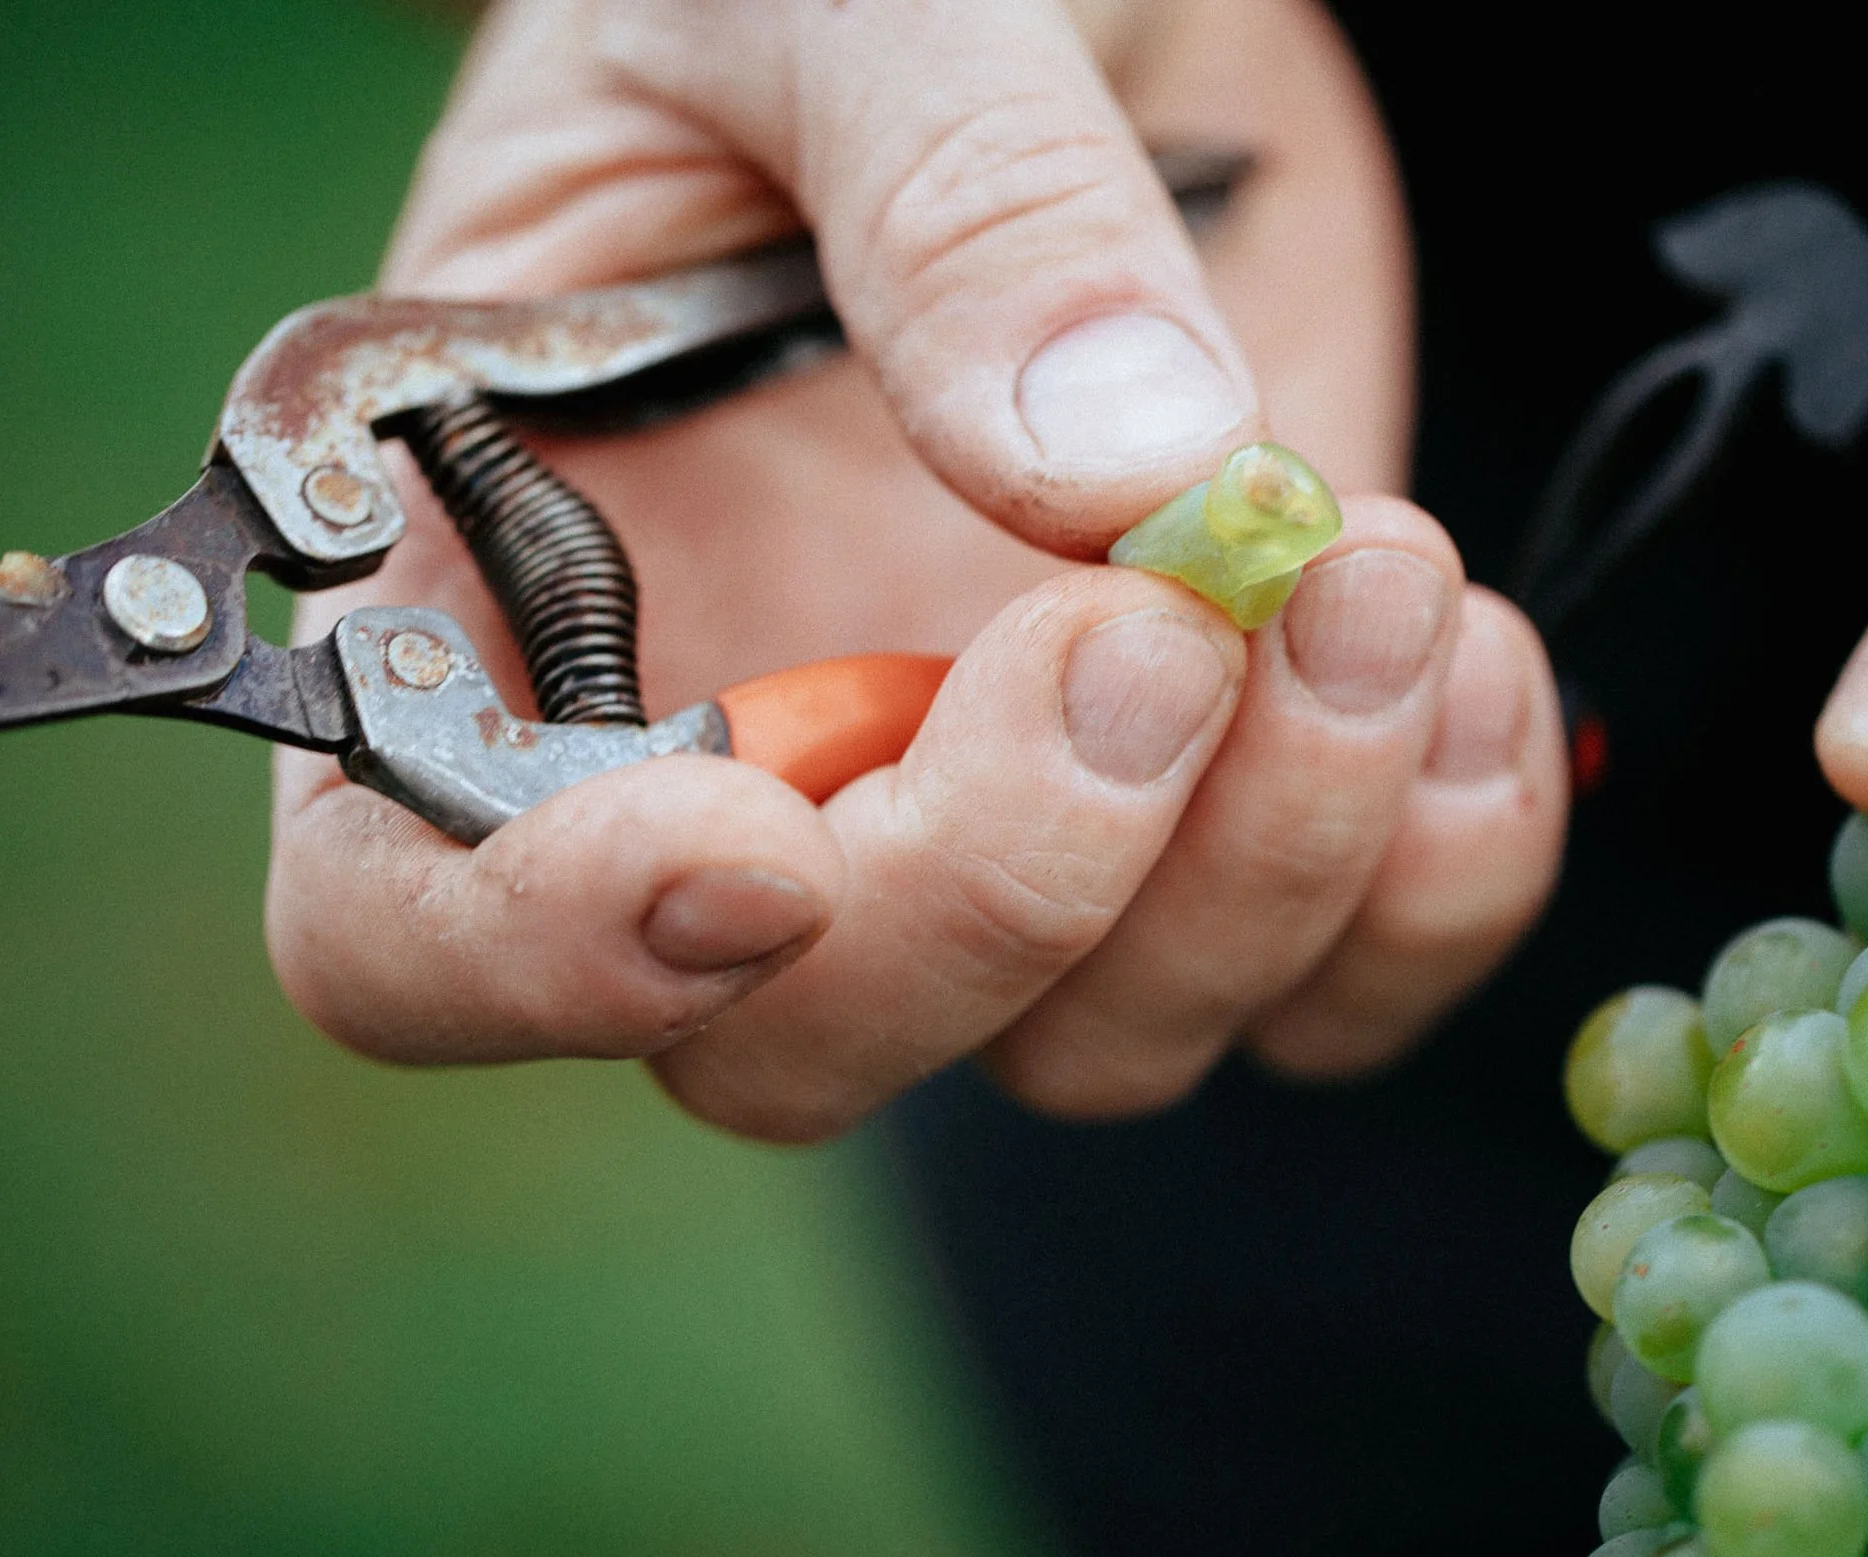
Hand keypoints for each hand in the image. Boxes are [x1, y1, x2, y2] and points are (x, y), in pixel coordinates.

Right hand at [263, 0, 1569, 1138]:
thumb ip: (953, 202)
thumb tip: (1115, 479)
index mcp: (512, 575)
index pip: (407, 916)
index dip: (543, 957)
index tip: (752, 856)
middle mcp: (731, 748)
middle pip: (790, 1041)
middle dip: (994, 893)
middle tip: (1157, 624)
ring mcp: (979, 797)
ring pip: (1078, 1044)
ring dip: (1261, 866)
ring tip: (1373, 565)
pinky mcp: (1214, 801)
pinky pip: (1317, 991)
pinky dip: (1423, 887)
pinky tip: (1460, 655)